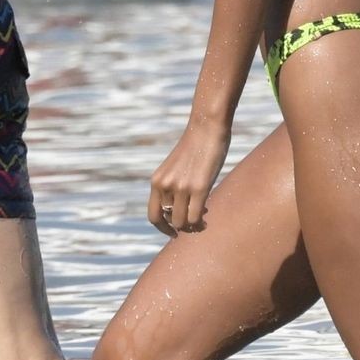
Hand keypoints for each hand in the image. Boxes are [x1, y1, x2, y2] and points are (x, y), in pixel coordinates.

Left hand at [148, 122, 229, 236]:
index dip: (162, 228)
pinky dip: (200, 222)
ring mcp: (181, 187)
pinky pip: (195, 217)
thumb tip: (177, 209)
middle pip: (169, 221)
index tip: (173, 232)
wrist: (206, 127)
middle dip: (181, 226)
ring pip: (181, 222)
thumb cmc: (194, 147)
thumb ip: (172, 186)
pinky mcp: (199, 187)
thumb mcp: (175, 168)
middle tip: (194, 222)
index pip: (153, 215)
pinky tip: (206, 215)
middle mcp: (165, 185)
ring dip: (192, 226)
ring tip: (202, 219)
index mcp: (157, 181)